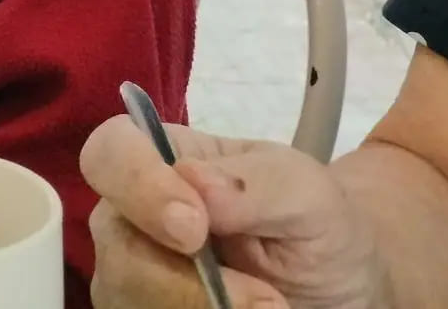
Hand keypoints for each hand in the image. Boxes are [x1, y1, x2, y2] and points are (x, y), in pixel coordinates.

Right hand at [83, 118, 386, 308]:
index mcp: (159, 158)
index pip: (110, 153)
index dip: (136, 185)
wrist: (337, 283)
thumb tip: (192, 180)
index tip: (194, 228)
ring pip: (126, 298)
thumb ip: (253, 183)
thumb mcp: (304, 192)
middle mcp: (132, 216)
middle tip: (265, 300)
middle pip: (115, 244)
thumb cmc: (314, 220)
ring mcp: (134, 275)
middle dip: (182, 283)